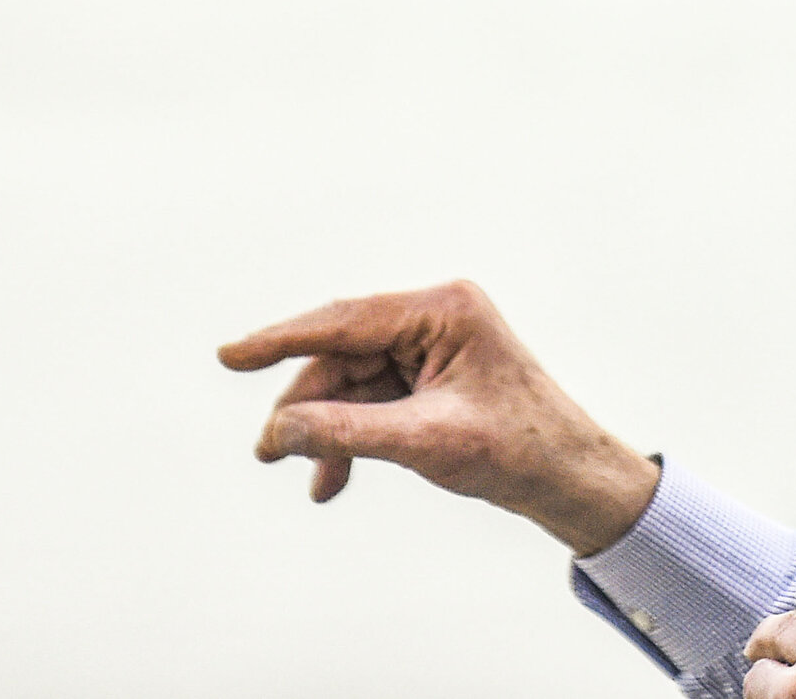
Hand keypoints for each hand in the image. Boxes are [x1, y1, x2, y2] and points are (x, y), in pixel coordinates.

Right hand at [217, 279, 661, 555]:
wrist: (565, 474)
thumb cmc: (514, 447)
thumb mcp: (423, 441)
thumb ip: (345, 432)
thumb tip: (276, 431)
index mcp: (445, 310)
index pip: (345, 320)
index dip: (282, 340)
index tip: (229, 357)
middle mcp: (436, 317)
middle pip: (342, 356)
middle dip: (307, 407)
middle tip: (268, 454)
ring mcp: (432, 345)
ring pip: (350, 383)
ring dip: (327, 432)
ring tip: (319, 484)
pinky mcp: (429, 375)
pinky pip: (370, 400)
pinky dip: (349, 437)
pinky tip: (333, 481)